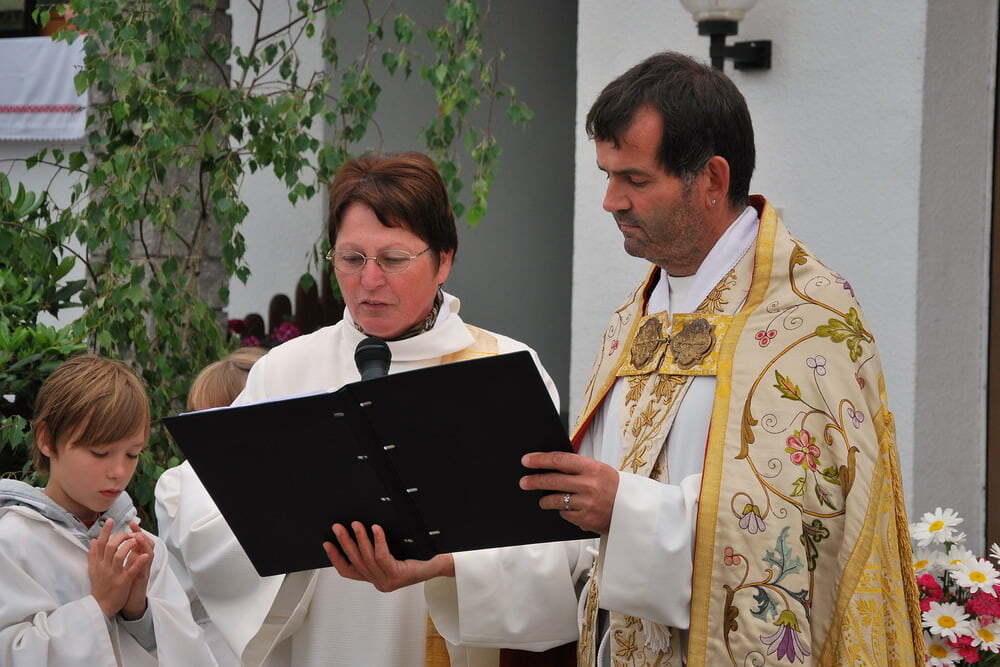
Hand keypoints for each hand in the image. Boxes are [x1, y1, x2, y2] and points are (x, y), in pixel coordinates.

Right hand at [88, 519, 148, 617]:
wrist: (100, 606)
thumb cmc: (99, 586)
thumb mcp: (93, 570)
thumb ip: (93, 555)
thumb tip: (93, 540)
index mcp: (98, 563)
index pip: (100, 544)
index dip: (106, 531)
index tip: (110, 520)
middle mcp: (104, 567)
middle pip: (110, 547)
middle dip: (120, 537)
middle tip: (128, 533)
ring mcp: (114, 574)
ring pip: (119, 555)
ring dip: (128, 546)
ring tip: (136, 540)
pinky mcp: (123, 581)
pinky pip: (131, 570)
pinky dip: (138, 561)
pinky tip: (144, 555)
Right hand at [322, 522, 453, 592]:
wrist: (439, 565)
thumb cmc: (418, 557)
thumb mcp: (392, 554)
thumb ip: (376, 550)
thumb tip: (358, 529)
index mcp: (375, 578)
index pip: (348, 571)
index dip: (336, 558)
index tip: (327, 544)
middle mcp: (379, 582)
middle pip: (355, 562)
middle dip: (344, 543)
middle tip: (337, 528)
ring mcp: (387, 581)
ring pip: (367, 559)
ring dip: (359, 539)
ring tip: (355, 524)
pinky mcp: (397, 575)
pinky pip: (382, 556)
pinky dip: (377, 541)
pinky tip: (375, 529)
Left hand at [519, 451, 618, 533]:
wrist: (633, 511)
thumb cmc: (614, 488)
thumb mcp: (600, 471)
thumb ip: (578, 468)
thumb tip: (550, 464)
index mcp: (593, 468)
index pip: (560, 460)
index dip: (540, 459)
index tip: (527, 460)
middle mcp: (590, 485)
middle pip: (553, 481)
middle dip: (534, 481)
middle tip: (524, 482)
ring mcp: (587, 503)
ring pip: (555, 500)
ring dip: (546, 500)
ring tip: (543, 500)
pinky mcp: (586, 519)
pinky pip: (564, 514)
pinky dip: (563, 511)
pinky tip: (567, 509)